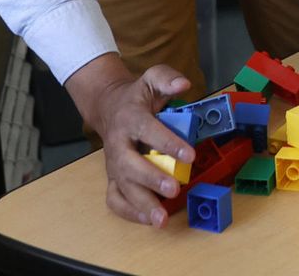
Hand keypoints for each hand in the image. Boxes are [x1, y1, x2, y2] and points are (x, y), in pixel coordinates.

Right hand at [64, 53, 194, 226]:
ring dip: (141, 204)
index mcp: (130, 118)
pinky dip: (130, 213)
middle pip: (130, 165)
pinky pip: (115, 199)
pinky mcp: (113, 178)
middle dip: (151, 179)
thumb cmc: (136, 97)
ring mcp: (114, 164)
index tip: (189, 155)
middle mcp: (118, 143)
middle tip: (174, 189)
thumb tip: (184, 84)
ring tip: (161, 219)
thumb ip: (167, 78)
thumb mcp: (151, 79)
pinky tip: (150, 219)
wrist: (108, 107)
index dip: (169, 143)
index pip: (149, 131)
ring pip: (122, 187)